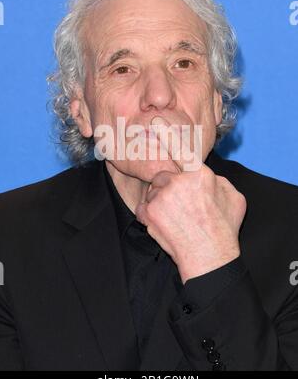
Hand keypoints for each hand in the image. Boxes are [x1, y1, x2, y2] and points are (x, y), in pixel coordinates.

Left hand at [135, 117, 246, 282]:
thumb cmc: (224, 228)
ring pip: (153, 192)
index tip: (155, 120)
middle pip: (164, 176)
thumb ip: (217, 180)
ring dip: (160, 202)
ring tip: (176, 219)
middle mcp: (179, 181)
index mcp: (200, 174)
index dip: (167, 133)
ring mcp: (162, 196)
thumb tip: (208, 177)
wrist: (210, 258)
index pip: (181, 150)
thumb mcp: (233, 197)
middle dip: (168, 188)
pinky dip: (150, 216)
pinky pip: (144, 208)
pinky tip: (165, 225)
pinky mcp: (150, 211)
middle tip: (180, 206)